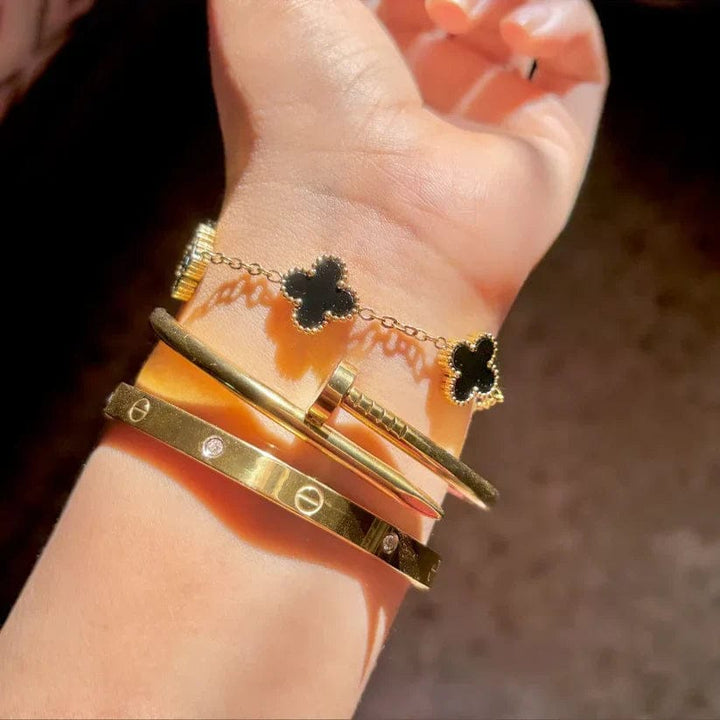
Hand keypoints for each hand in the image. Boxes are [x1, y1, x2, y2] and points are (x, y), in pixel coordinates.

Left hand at [209, 0, 606, 324]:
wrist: (351, 227)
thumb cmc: (294, 107)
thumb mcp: (263, 2)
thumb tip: (404, 2)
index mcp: (346, 65)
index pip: (393, 2)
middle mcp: (416, 99)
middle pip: (461, 7)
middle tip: (432, 0)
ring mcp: (482, 126)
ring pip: (521, 21)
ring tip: (456, 10)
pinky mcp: (545, 151)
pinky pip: (580, 65)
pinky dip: (565, 22)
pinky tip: (521, 30)